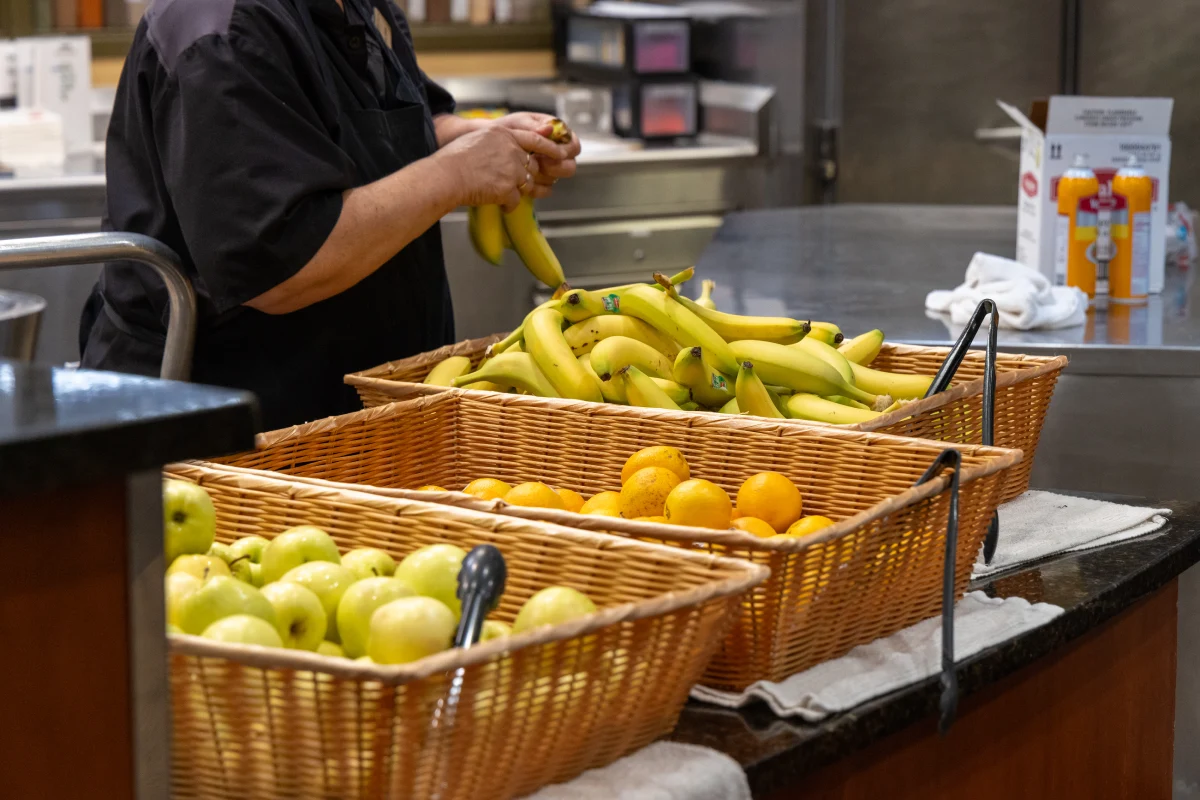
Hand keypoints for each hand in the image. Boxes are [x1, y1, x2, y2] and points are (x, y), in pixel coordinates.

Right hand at [434, 125, 570, 210]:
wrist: (447, 175)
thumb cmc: (455, 157)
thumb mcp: (478, 138)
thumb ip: (497, 140)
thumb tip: (507, 147)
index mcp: (504, 134)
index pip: (535, 139)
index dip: (550, 147)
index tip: (561, 153)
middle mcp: (511, 150)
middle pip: (530, 165)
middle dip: (529, 175)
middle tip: (531, 183)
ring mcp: (511, 170)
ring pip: (526, 183)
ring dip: (522, 191)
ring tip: (512, 196)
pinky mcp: (508, 189)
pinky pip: (516, 200)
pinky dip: (509, 205)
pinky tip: (501, 206)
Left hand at [493, 113, 580, 197]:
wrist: (486, 143)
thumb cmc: (504, 129)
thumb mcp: (518, 123)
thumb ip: (533, 126)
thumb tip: (550, 128)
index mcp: (555, 135)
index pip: (573, 144)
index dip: (567, 150)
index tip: (557, 152)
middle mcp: (554, 153)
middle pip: (570, 165)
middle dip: (557, 167)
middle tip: (543, 164)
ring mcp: (546, 168)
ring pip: (556, 179)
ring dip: (546, 177)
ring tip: (530, 171)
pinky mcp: (536, 181)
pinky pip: (543, 190)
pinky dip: (537, 188)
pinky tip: (527, 183)